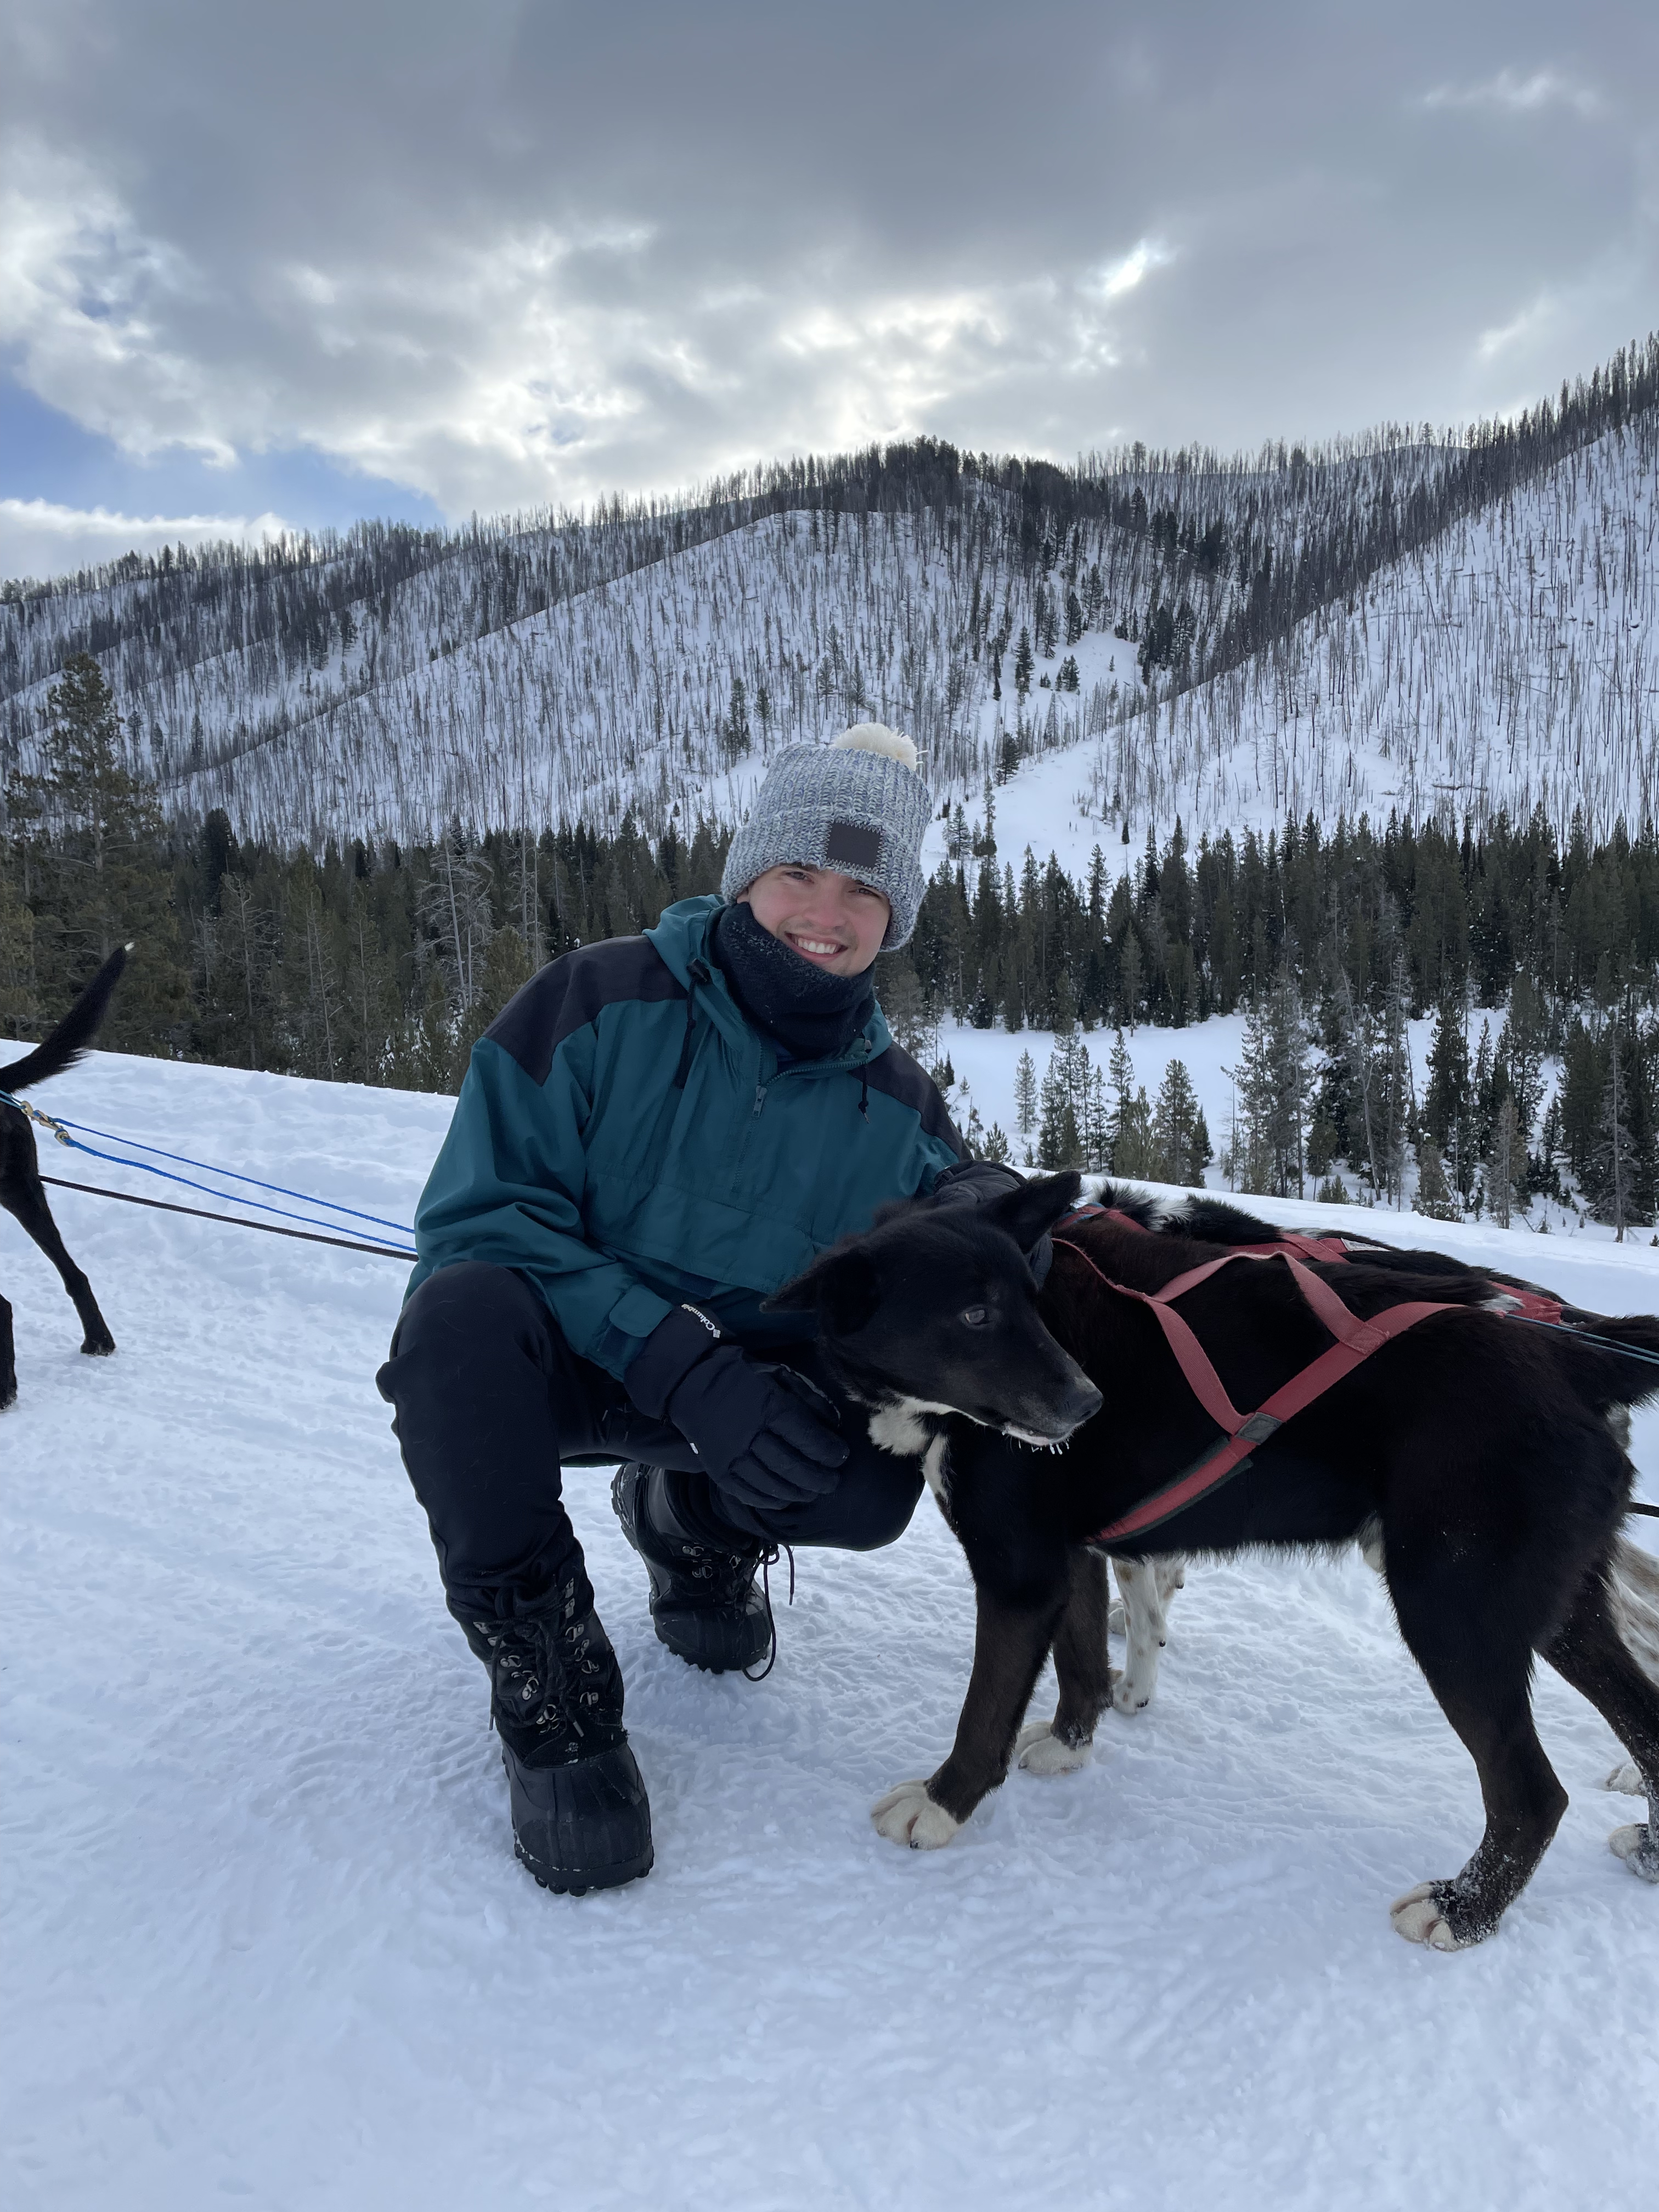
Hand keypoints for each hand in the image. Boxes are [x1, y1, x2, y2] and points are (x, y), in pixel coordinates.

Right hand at [667, 1348, 847, 1511]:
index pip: (807, 1438)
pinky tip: (785, 1499)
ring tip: (813, 1493)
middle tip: (833, 1482)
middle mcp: (750, 1434)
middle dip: (819, 1478)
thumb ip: (809, 1399)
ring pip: (771, 1484)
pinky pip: (747, 1493)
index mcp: (769, 1407)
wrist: (692, 1382)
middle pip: (792, 1466)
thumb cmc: (743, 1377)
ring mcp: (731, 1455)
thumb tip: (834, 1426)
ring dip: (798, 1492)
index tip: (841, 1456)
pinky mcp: (718, 1469)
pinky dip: (769, 1500)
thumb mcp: (780, 1376)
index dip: (829, 1452)